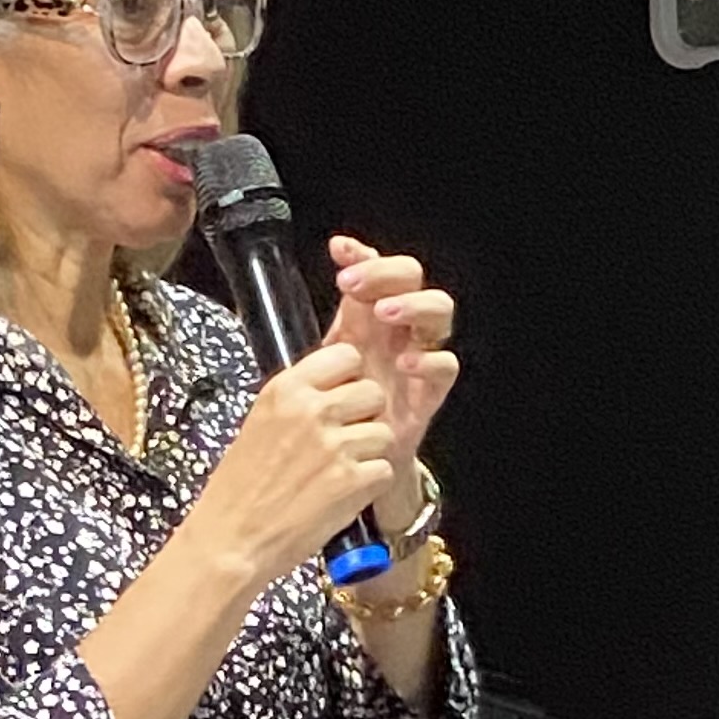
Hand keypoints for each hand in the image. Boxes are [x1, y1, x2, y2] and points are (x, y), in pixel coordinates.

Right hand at [191, 334, 400, 592]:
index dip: (351, 378)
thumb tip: (334, 388)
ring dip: (370, 453)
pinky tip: (344, 494)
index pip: (346, 355)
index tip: (343, 396)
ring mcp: (335, 445)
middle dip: (366, 416)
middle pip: (373, 392)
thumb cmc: (238, 489)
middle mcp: (312, 411)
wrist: (231, 539)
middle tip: (345, 440)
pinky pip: (385, 469)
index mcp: (286, 389)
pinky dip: (371, 485)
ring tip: (341, 472)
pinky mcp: (352, 481)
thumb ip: (298, 401)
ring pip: (385, 432)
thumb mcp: (259, 423)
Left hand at [323, 235, 457, 538]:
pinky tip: (405, 364)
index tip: (339, 251)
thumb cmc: (332, 413)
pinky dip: (429, 360)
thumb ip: (312, 330)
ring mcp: (418, 356)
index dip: (362, 254)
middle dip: (387, 273)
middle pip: (412, 278)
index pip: (374, 269)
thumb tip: (273, 304)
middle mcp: (397, 330)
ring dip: (414, 305)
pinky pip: (445, 366)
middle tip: (355, 285)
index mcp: (365, 316)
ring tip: (385, 313)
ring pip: (439, 311)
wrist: (347, 467)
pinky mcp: (430, 392)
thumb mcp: (316, 369)